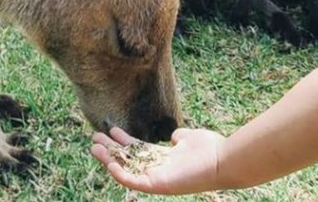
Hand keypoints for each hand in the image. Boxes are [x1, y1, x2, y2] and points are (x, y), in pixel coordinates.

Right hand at [91, 126, 226, 194]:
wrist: (223, 160)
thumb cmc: (211, 149)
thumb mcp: (190, 138)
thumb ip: (179, 138)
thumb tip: (174, 137)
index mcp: (165, 159)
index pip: (139, 151)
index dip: (124, 141)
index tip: (111, 130)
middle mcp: (158, 170)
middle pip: (128, 159)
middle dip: (111, 149)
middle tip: (94, 139)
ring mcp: (157, 178)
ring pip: (126, 170)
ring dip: (109, 160)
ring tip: (94, 147)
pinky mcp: (157, 185)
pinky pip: (133, 182)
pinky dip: (120, 174)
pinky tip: (109, 162)